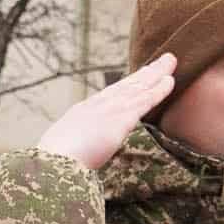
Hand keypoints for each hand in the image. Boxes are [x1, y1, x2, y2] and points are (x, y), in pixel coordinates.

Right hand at [37, 54, 177, 169]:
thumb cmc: (54, 162)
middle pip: (126, 85)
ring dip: (156, 74)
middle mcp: (97, 105)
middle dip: (144, 73)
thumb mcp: (62, 149)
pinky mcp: (120, 118)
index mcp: (82, 113)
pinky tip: (170, 82)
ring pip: (138, 87)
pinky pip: (144, 101)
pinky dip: (158, 91)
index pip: (109, 96)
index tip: (137, 77)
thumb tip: (76, 156)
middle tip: (161, 61)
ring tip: (171, 62)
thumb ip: (75, 147)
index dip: (126, 85)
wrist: (52, 162)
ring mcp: (109, 109)